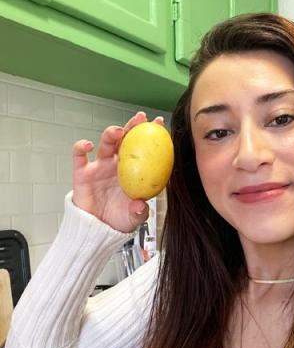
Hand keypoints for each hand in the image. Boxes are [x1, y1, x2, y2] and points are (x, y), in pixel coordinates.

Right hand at [72, 112, 165, 232]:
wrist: (98, 229)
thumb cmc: (120, 219)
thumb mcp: (134, 218)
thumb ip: (139, 212)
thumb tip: (140, 205)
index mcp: (135, 171)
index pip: (145, 150)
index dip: (152, 136)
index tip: (159, 124)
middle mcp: (118, 165)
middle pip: (126, 140)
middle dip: (133, 127)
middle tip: (140, 118)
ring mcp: (100, 167)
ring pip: (106, 145)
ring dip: (110, 135)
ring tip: (117, 131)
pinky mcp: (83, 173)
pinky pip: (80, 157)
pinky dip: (81, 147)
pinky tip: (87, 144)